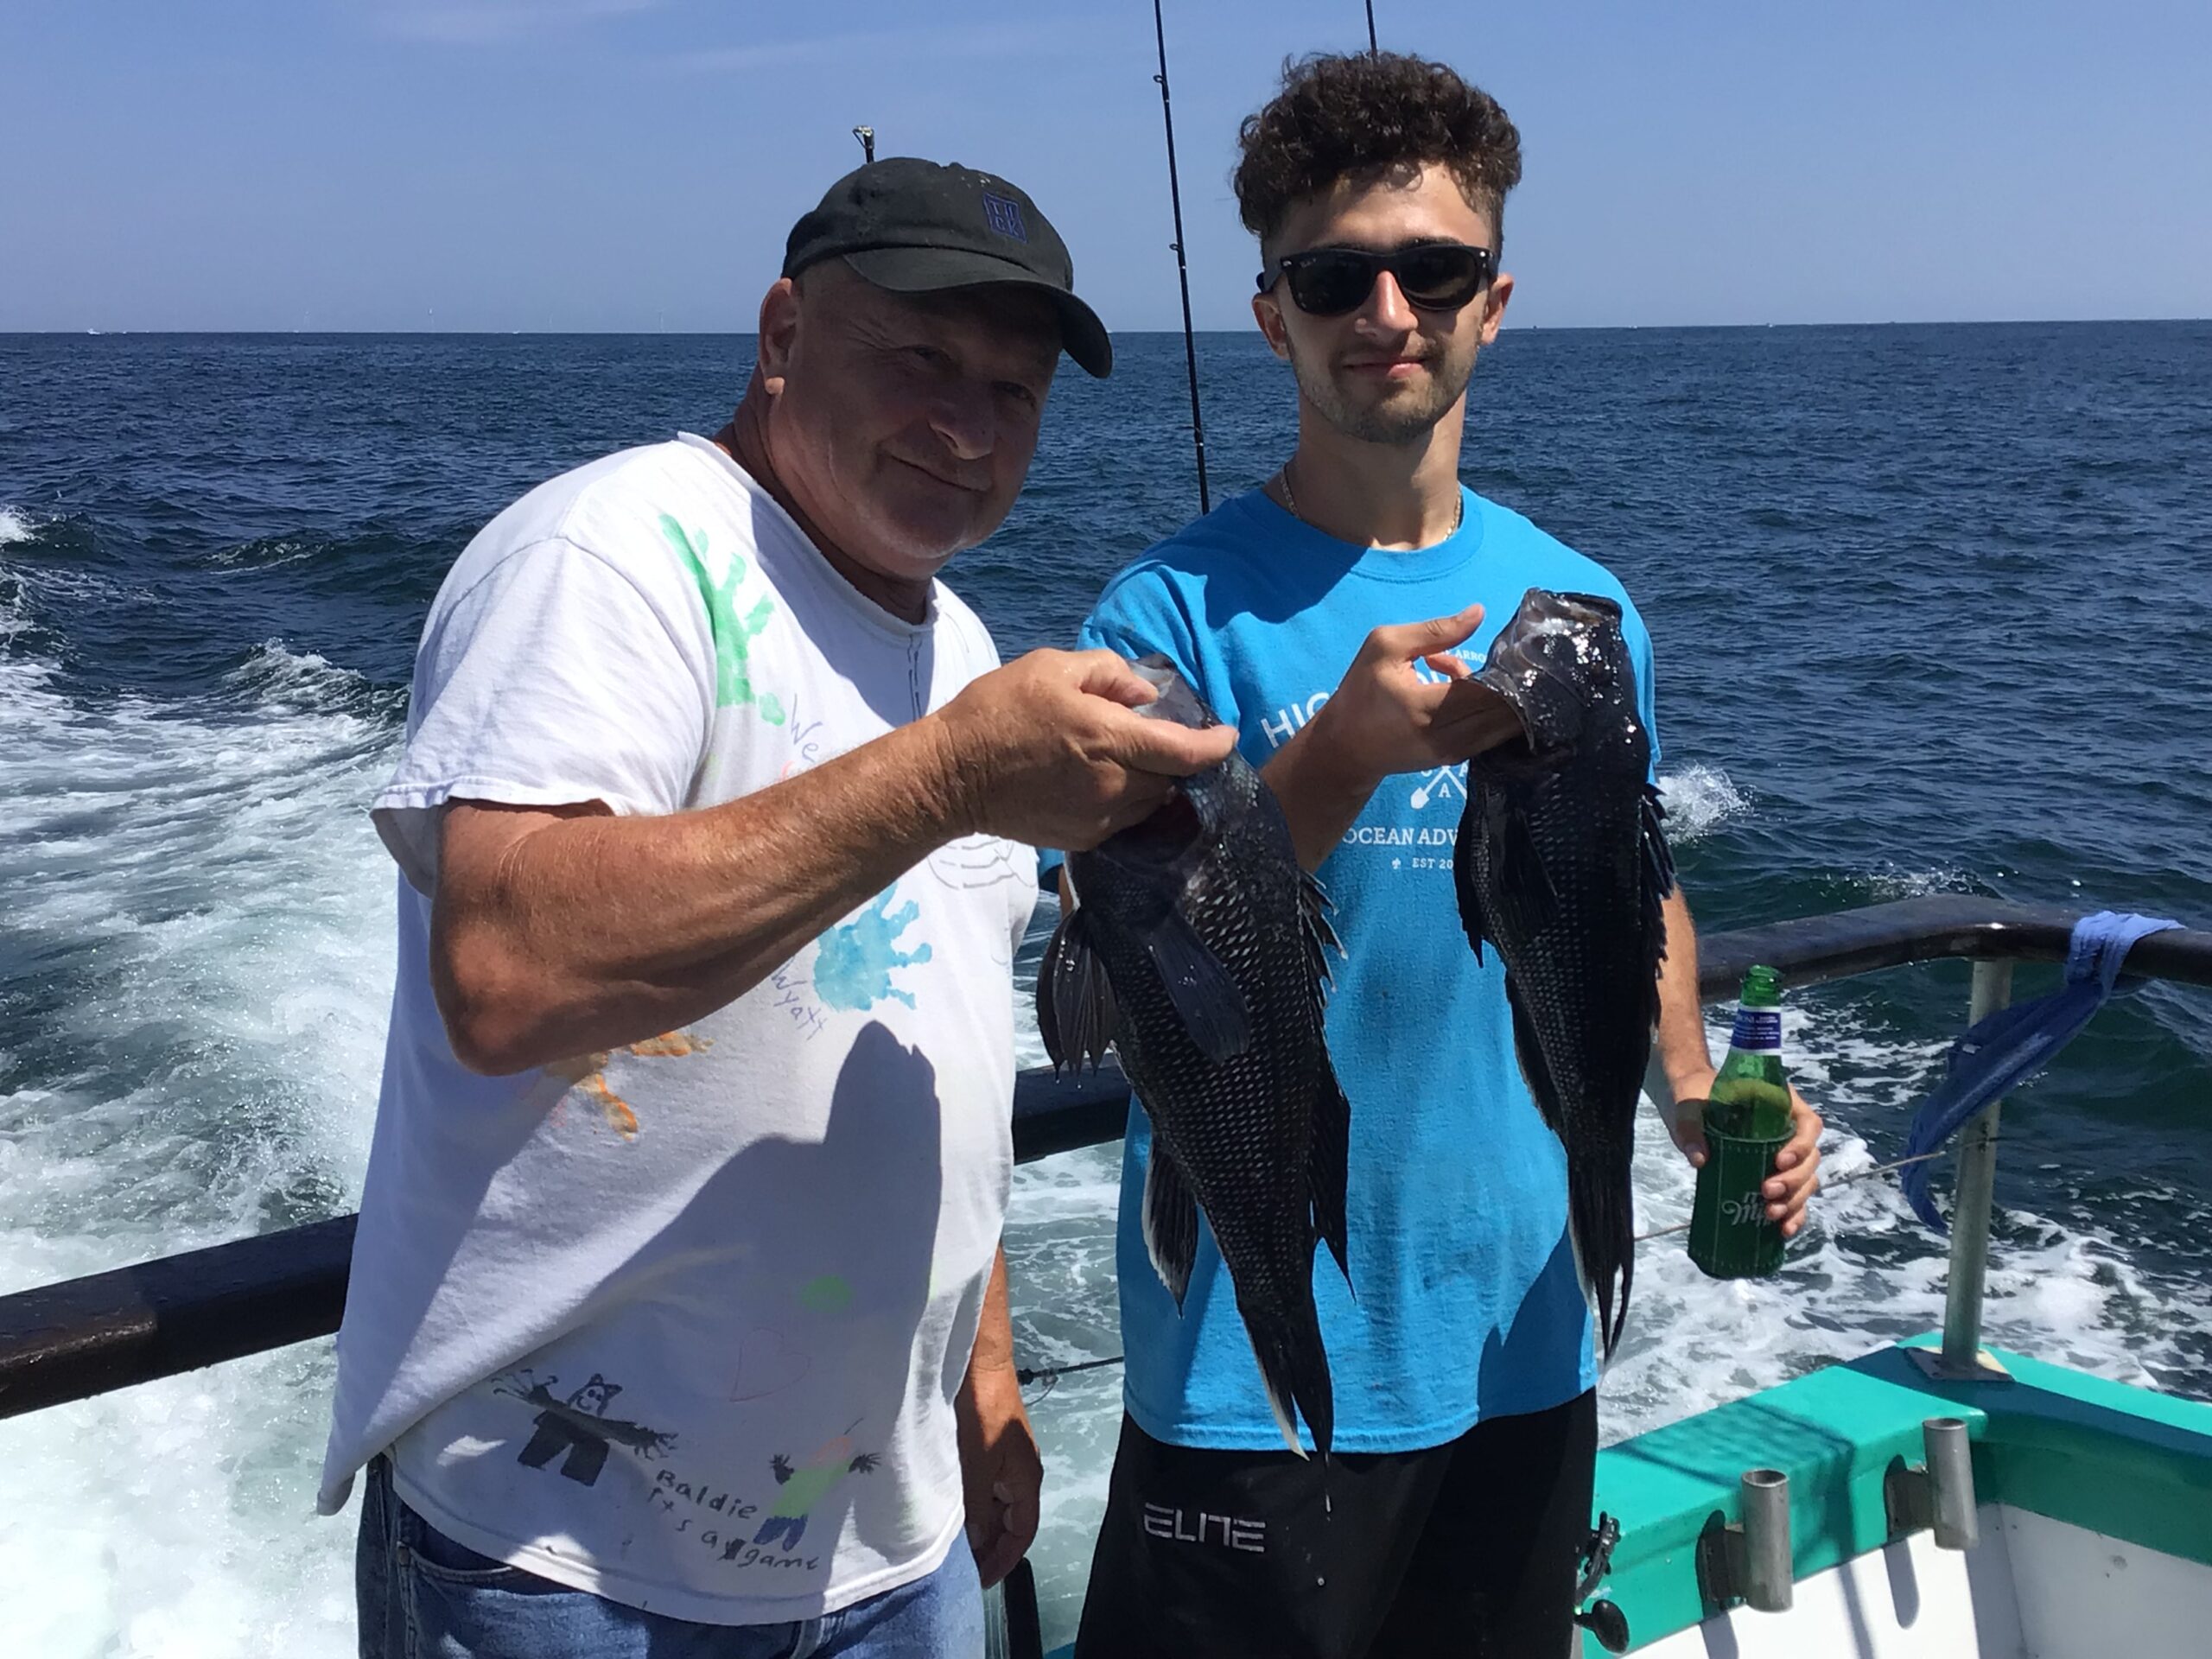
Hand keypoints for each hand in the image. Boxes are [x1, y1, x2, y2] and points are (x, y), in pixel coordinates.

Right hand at [924, 649, 1238, 851]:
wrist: (951, 777)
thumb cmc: (997, 712)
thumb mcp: (1051, 668)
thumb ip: (1108, 674)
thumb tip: (1144, 695)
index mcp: (1109, 739)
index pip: (1185, 753)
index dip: (1215, 745)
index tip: (1227, 734)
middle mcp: (1112, 785)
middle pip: (1172, 779)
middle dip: (1178, 759)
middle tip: (1162, 737)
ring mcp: (1098, 818)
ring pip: (1152, 803)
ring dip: (1153, 782)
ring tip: (1128, 759)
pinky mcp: (1082, 839)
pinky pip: (1125, 821)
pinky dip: (1128, 802)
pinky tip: (1104, 783)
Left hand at [954, 1363, 1041, 1589]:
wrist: (980, 1363)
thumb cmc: (982, 1414)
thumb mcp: (977, 1465)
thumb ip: (977, 1507)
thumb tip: (976, 1545)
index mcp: (1026, 1481)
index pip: (1022, 1533)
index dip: (1004, 1560)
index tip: (981, 1582)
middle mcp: (1020, 1473)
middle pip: (1010, 1521)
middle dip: (990, 1547)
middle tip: (962, 1567)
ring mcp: (1006, 1458)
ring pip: (995, 1504)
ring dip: (979, 1525)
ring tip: (952, 1544)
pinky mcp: (991, 1445)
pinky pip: (985, 1485)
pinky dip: (972, 1503)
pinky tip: (950, 1507)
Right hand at [1301, 606, 1522, 789]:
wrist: (1345, 748)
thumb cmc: (1361, 692)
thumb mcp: (1385, 647)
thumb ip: (1435, 631)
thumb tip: (1480, 612)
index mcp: (1424, 705)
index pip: (1486, 690)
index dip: (1508, 671)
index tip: (1517, 651)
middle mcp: (1443, 735)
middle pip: (1501, 711)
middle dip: (1515, 686)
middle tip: (1517, 661)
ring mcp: (1451, 753)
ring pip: (1501, 727)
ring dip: (1507, 701)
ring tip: (1495, 674)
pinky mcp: (1455, 760)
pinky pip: (1491, 736)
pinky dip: (1495, 715)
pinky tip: (1480, 694)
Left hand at [1668, 1075, 1825, 1238]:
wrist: (1687, 1103)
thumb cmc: (1693, 1096)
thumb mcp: (1688, 1106)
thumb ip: (1690, 1127)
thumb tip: (1699, 1159)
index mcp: (1780, 1103)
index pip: (1808, 1124)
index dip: (1801, 1145)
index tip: (1779, 1161)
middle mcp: (1789, 1129)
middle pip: (1811, 1158)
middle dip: (1794, 1180)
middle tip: (1767, 1191)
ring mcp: (1784, 1155)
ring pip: (1806, 1181)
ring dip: (1794, 1200)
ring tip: (1770, 1213)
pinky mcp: (1773, 1175)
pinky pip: (1794, 1196)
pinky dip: (1793, 1214)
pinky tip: (1783, 1229)